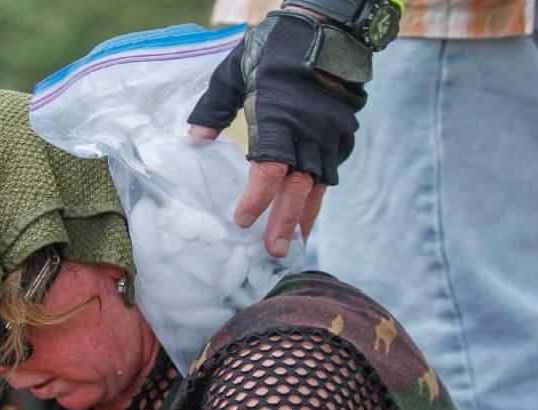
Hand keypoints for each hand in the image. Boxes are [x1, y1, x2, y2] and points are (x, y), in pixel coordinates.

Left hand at [188, 10, 370, 256]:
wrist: (327, 29)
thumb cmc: (274, 50)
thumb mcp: (233, 74)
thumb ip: (213, 111)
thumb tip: (193, 143)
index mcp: (280, 119)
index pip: (269, 170)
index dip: (257, 199)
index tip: (242, 221)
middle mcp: (309, 133)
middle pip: (298, 188)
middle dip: (285, 223)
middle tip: (273, 252)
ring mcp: (331, 136)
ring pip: (319, 187)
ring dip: (305, 217)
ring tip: (294, 244)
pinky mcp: (343, 136)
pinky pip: (330, 173)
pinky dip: (318, 195)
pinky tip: (308, 212)